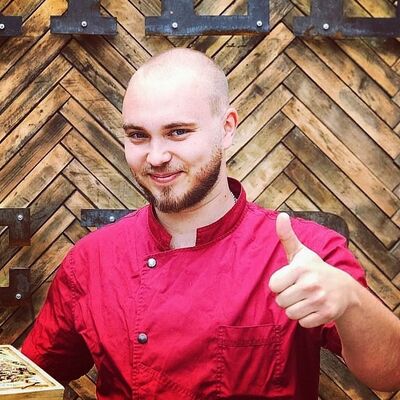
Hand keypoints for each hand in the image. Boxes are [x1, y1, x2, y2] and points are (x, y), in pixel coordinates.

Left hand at [268, 213, 356, 327]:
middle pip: (280, 301)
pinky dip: (306, 318)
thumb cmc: (315, 269)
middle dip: (286, 297)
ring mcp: (320, 300)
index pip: (273, 285)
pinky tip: (313, 308)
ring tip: (305, 299)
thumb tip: (280, 215)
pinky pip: (303, 323)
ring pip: (290, 314)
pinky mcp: (327, 315)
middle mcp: (311, 284)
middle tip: (298, 290)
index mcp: (300, 268)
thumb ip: (287, 236)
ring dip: (295, 309)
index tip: (289, 279)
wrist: (344, 289)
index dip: (279, 284)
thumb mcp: (300, 253)